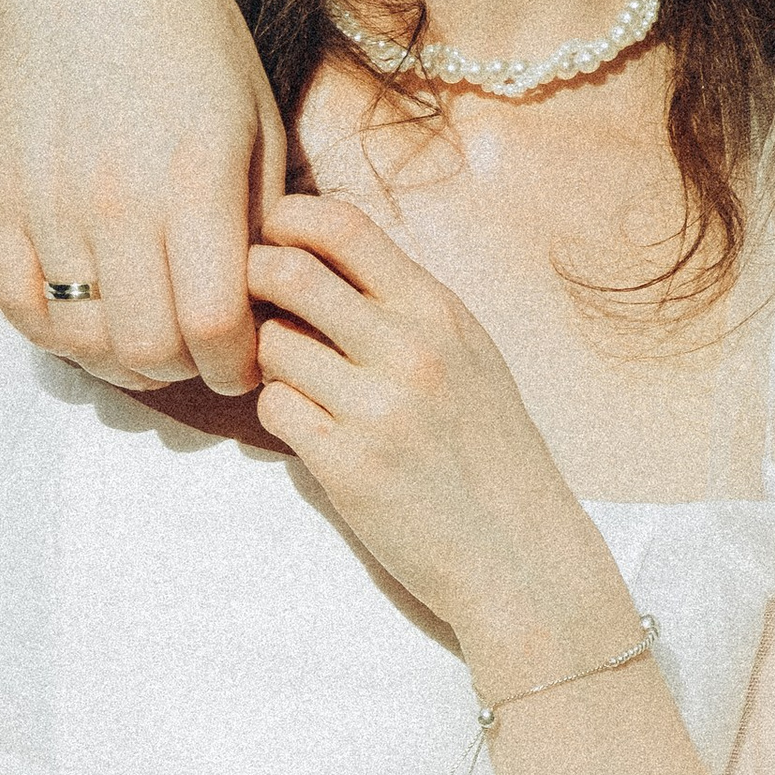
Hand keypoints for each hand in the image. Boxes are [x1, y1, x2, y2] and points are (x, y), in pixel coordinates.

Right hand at [0, 0, 285, 392]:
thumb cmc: (193, 40)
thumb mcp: (257, 120)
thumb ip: (265, 219)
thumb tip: (272, 308)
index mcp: (195, 177)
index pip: (213, 325)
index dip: (237, 365)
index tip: (247, 360)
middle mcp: (116, 197)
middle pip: (147, 348)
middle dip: (186, 372)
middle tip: (201, 355)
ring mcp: (48, 200)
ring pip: (82, 338)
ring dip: (122, 360)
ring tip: (149, 340)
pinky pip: (17, 305)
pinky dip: (55, 332)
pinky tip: (89, 321)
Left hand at [247, 195, 635, 687]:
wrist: (521, 556)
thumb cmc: (491, 453)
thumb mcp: (471, 356)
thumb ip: (408, 306)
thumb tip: (324, 254)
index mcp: (441, 313)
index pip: (345, 227)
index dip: (290, 219)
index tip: (272, 235)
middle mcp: (411, 350)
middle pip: (288, 273)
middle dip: (254, 280)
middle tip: (252, 303)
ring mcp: (378, 409)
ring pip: (271, 344)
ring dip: (268, 357)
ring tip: (299, 379)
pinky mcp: (348, 466)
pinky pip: (275, 408)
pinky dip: (280, 412)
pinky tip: (312, 428)